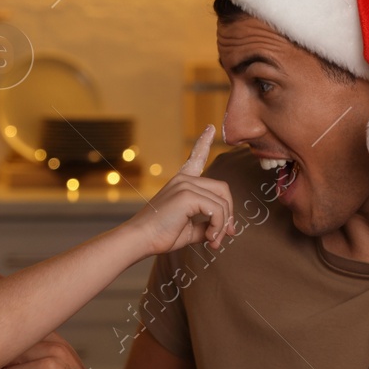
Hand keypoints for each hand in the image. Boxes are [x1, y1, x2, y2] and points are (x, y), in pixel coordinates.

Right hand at [125, 126, 237, 255]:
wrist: (140, 239)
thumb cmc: (161, 235)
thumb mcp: (189, 228)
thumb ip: (206, 223)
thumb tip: (225, 229)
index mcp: (182, 182)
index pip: (195, 158)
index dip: (203, 142)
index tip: (210, 127)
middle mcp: (184, 179)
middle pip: (223, 189)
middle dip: (228, 214)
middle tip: (225, 235)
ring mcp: (185, 185)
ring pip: (222, 202)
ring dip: (223, 225)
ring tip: (213, 241)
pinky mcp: (187, 195)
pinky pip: (217, 210)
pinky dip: (218, 226)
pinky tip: (209, 238)